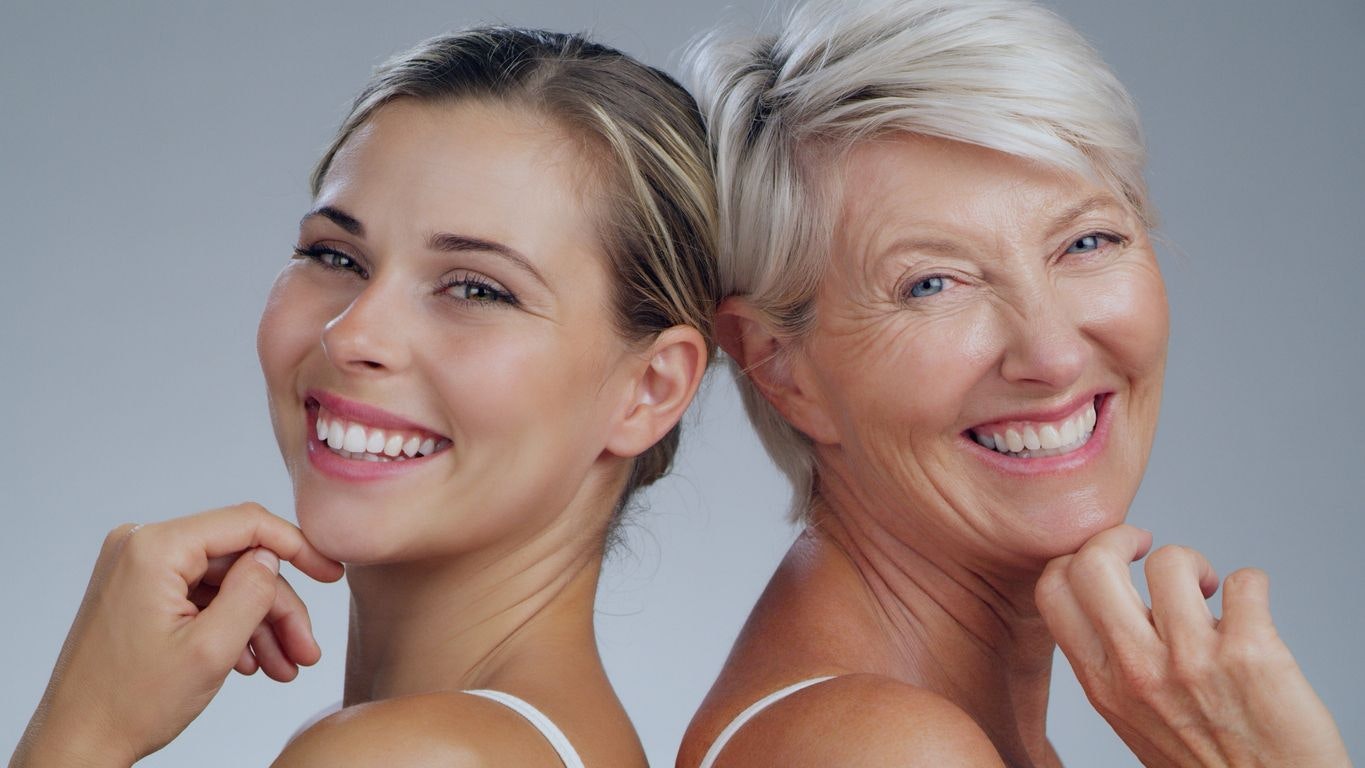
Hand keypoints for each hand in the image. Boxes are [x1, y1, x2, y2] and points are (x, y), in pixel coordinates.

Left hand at [11, 503, 344, 767]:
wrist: (77, 742)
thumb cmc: (129, 704)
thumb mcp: (211, 649)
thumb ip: (252, 593)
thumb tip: (272, 559)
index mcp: (155, 548)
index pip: (247, 523)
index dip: (299, 547)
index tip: (332, 574)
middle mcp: (142, 546)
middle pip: (238, 561)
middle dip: (278, 608)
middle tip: (306, 650)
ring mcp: (137, 569)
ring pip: (224, 583)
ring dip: (259, 624)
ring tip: (285, 667)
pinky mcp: (138, 591)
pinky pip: (201, 596)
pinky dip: (230, 626)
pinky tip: (252, 662)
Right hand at [1036, 525, 1349, 766]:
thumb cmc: (1206, 765)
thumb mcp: (1132, 718)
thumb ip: (1115, 663)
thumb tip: (1121, 600)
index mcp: (1101, 684)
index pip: (1052, 589)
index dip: (1076, 558)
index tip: (1107, 562)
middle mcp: (1137, 670)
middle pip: (1093, 561)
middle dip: (1119, 536)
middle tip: (1145, 549)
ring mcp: (1193, 661)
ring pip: (1171, 560)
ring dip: (1194, 564)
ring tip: (1209, 590)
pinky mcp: (1252, 654)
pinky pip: (1246, 581)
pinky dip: (1252, 585)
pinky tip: (1252, 610)